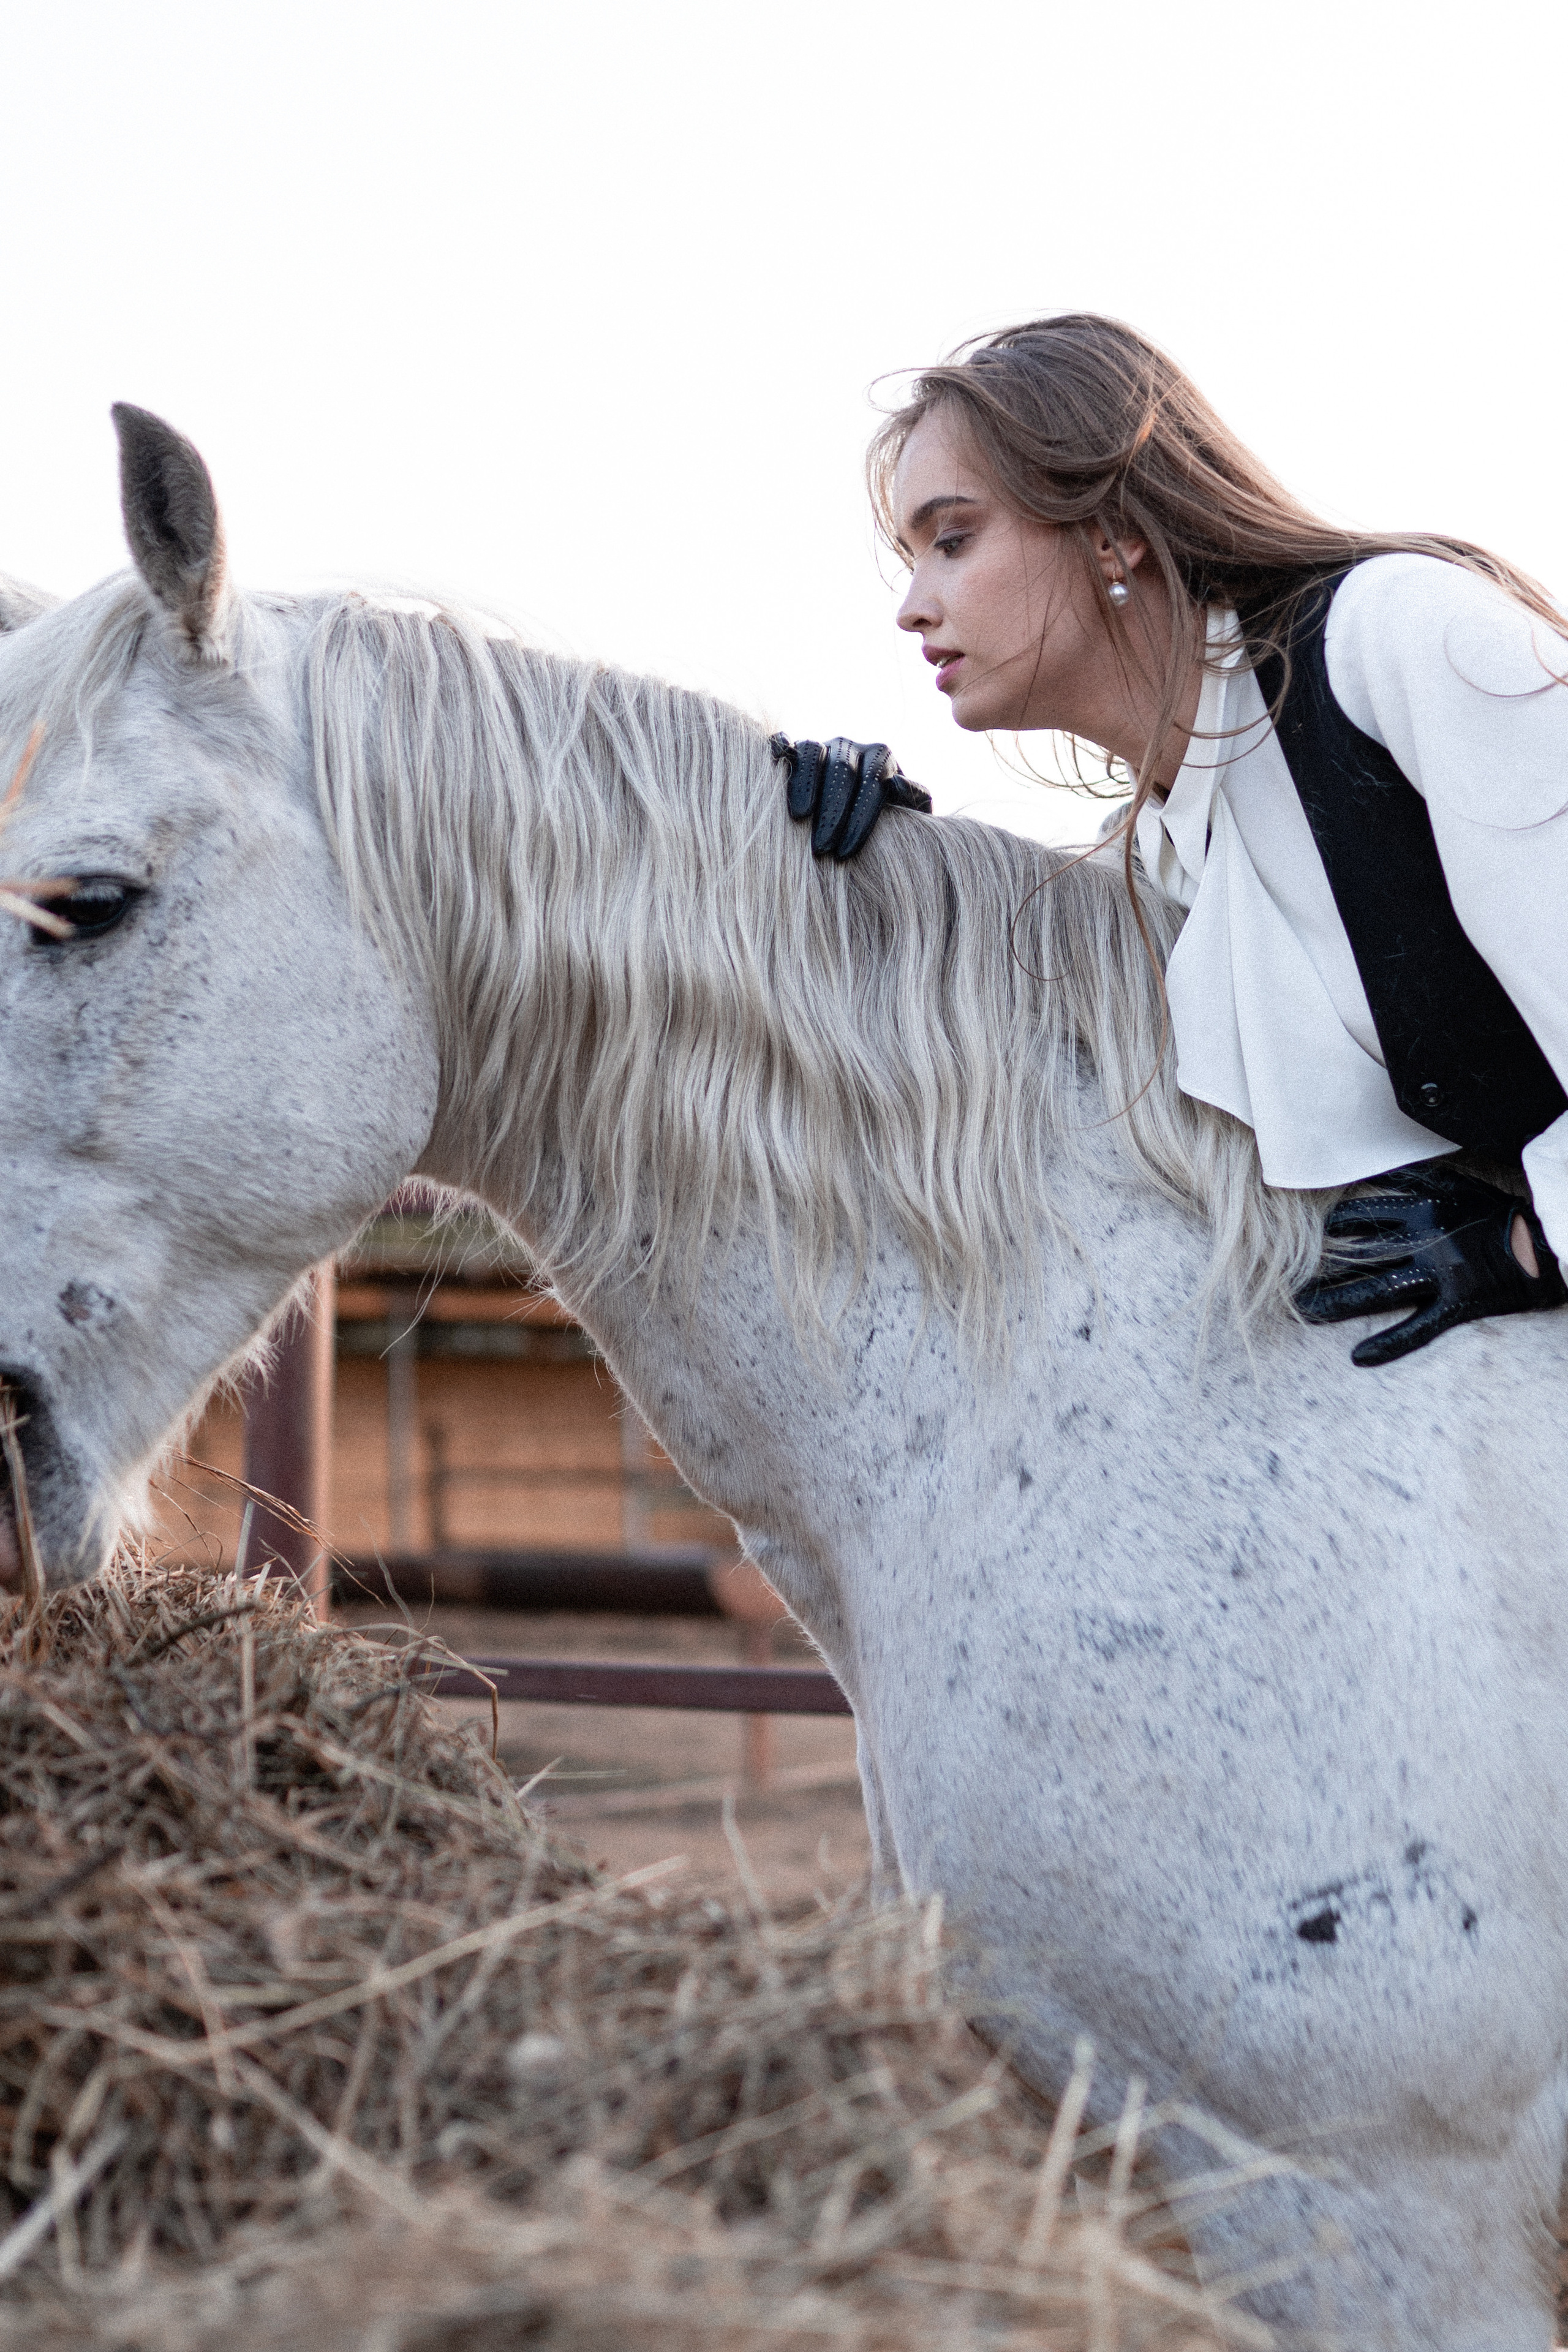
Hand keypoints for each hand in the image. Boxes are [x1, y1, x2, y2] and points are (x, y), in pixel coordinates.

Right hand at [770, 733, 932, 860]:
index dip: (859, 818)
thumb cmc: (888, 819)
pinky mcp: (795, 749)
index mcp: (881, 758)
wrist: (863, 806)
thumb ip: (914, 798)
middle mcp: (850, 747)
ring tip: (799, 818)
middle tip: (821, 849)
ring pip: (813, 752)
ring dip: (804, 783)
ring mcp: (821, 745)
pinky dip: (779, 751)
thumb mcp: (910, 811)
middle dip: (831, 811)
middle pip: (841, 770)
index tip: (846, 853)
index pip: (872, 783)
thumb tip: (896, 784)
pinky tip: (771, 768)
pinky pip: (786, 744)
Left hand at [1296, 1162, 1566, 1366]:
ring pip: (1377, 1291)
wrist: (1542, 1246)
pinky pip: (1418, 1329)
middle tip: (1287, 1283)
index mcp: (1422, 1207)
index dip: (1328, 1229)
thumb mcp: (1454, 1185)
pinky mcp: (1457, 1305)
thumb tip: (1371, 1167)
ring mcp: (1440, 1274)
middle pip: (1358, 1255)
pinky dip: (1388, 1345)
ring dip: (1337, 1304)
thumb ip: (1411, 1178)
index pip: (1358, 1215)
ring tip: (1304, 1313)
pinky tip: (1358, 1357)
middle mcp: (1424, 1239)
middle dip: (1321, 1268)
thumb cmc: (1494, 1214)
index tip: (1307, 1240)